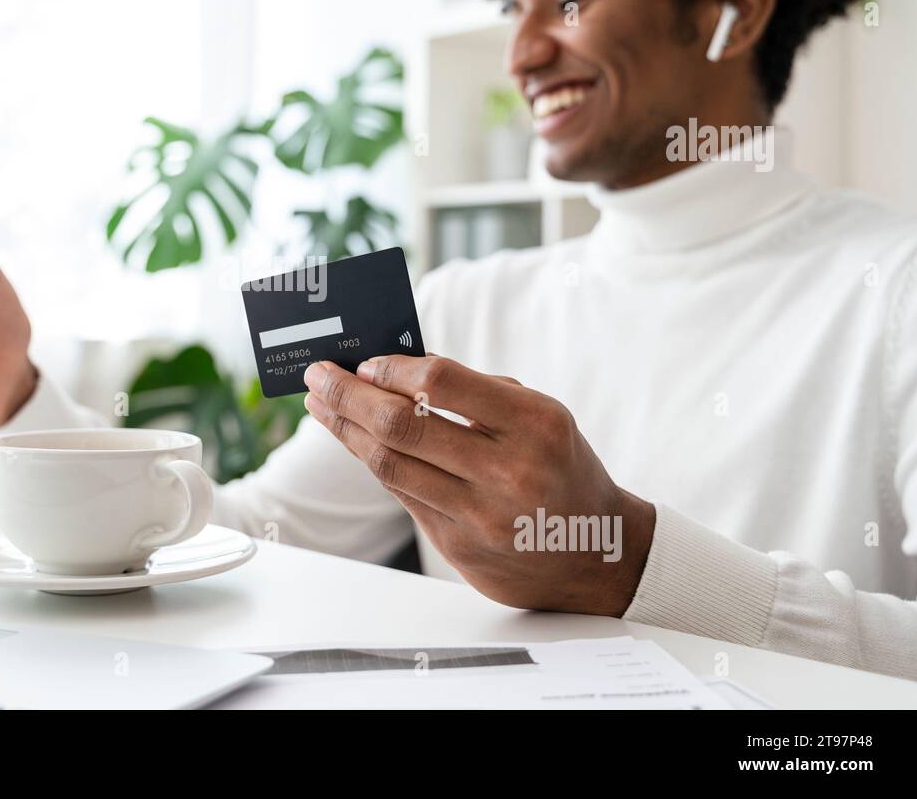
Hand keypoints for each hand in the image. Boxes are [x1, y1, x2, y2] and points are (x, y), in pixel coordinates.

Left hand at [303, 355, 654, 616]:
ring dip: (346, 430)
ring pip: (389, 465)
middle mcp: (508, 471)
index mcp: (535, 424)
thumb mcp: (541, 417)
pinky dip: (372, 461)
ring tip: (322, 406)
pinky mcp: (459, 547)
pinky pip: (401, 494)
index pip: (441, 383)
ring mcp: (481, 515)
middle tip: (318, 376)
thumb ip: (476, 393)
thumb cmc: (560, 467)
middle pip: (401, 426)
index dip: (391, 369)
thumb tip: (392, 368)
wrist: (598, 554)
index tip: (362, 361)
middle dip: (348, 396)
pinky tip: (354, 439)